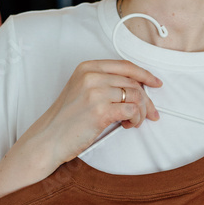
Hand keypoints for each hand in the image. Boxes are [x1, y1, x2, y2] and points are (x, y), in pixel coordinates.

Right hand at [17, 59, 162, 171]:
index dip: (145, 74)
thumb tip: (139, 88)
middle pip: (134, 82)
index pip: (125, 66)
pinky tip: (127, 125)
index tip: (155, 83)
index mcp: (87, 67)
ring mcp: (96, 92)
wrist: (48, 138)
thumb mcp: (82, 91)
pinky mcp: (100, 110)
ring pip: (136, 96)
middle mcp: (91, 76)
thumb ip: (105, 84)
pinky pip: (132, 110)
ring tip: (132, 122)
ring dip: (141, 112)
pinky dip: (135, 120)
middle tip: (150, 114)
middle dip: (147, 100)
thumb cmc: (66, 119)